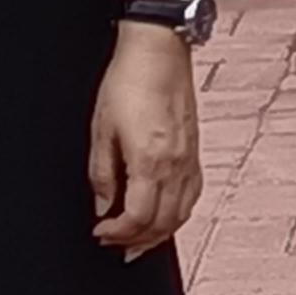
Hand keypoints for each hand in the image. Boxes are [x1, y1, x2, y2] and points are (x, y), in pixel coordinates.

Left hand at [86, 32, 202, 255]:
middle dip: (136, 241)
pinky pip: (192, 195)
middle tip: (114, 244)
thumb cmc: (128, 81)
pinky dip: (177, 214)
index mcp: (149, 160)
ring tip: (138, 239)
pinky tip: (164, 214)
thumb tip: (102, 205)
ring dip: (159, 233)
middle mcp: (175, 164)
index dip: (117, 233)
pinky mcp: (195, 150)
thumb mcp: (101, 129)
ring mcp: (189, 159)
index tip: (100, 232)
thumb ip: (101, 173)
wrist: (158, 50)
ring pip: (181, 214)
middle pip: (162, 223)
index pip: (138, 217)